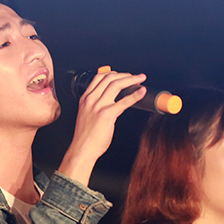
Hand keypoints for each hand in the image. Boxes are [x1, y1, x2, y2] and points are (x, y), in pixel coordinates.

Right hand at [57, 67, 146, 186]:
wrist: (82, 149)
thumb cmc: (85, 136)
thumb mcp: (86, 115)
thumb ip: (96, 105)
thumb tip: (110, 100)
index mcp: (85, 99)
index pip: (99, 77)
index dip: (113, 73)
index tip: (123, 74)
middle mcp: (91, 99)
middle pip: (109, 78)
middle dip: (125, 75)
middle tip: (136, 76)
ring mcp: (98, 106)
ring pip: (116, 85)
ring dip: (131, 80)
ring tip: (141, 79)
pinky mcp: (107, 115)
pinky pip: (123, 101)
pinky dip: (135, 95)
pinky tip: (141, 92)